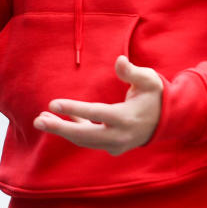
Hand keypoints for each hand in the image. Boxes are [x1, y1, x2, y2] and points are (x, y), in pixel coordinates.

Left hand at [33, 56, 162, 155]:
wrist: (169, 120)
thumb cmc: (155, 95)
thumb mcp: (148, 80)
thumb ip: (132, 72)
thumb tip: (119, 60)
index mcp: (126, 118)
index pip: (95, 113)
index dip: (73, 109)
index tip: (52, 103)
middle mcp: (120, 135)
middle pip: (84, 135)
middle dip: (59, 128)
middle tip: (37, 121)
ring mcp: (117, 145)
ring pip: (85, 140)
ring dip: (63, 130)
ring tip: (41, 120)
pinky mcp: (114, 147)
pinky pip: (90, 140)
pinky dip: (74, 131)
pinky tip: (60, 120)